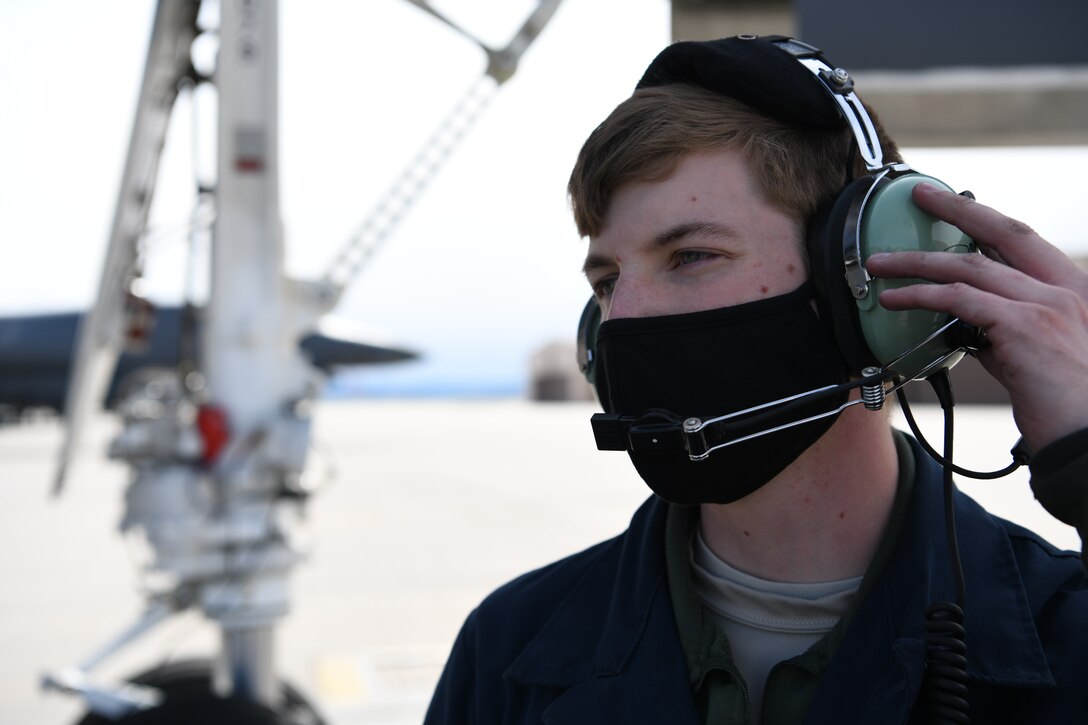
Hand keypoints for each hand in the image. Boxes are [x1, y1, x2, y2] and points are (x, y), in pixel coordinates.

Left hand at [865, 182, 1087, 452]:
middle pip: (1002, 231)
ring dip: (918, 261)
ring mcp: (1048, 304)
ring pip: (971, 265)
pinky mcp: (1024, 327)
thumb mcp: (1036, 355)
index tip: (952, 199)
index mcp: (1073, 288)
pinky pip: (960, 299)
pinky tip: (893, 299)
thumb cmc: (1065, 406)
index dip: (985, 216)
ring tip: (879, 263)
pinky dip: (921, 295)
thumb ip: (1005, 331)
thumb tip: (964, 323)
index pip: (1023, 240)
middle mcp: (1066, 288)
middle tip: (920, 194)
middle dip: (957, 207)